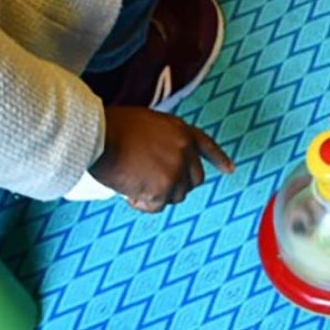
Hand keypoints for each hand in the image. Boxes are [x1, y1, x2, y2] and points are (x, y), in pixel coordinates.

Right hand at [90, 106, 233, 212]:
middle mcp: (185, 151)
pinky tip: (128, 191)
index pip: (207, 146)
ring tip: (134, 182)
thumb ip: (164, 140)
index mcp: (181, 131)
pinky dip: (143, 203)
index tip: (230, 170)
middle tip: (153, 183)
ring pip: (177, 195)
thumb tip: (162, 159)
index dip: (219, 159)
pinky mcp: (164, 189)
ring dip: (158, 195)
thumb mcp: (148, 123)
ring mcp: (176, 171)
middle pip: (195, 180)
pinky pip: (157, 206)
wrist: (99, 136)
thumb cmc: (112, 128)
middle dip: (177, 184)